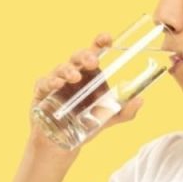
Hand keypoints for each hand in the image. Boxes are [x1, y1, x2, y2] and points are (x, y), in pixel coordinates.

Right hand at [28, 31, 144, 152]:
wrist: (61, 143)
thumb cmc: (84, 123)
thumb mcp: (107, 118)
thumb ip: (125, 111)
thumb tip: (140, 100)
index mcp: (90, 74)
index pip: (95, 52)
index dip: (100, 42)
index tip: (107, 39)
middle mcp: (74, 74)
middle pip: (78, 58)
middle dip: (85, 56)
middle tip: (92, 62)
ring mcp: (57, 82)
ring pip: (61, 68)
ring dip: (67, 70)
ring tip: (74, 77)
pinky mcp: (42, 93)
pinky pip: (43, 83)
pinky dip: (49, 82)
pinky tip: (56, 85)